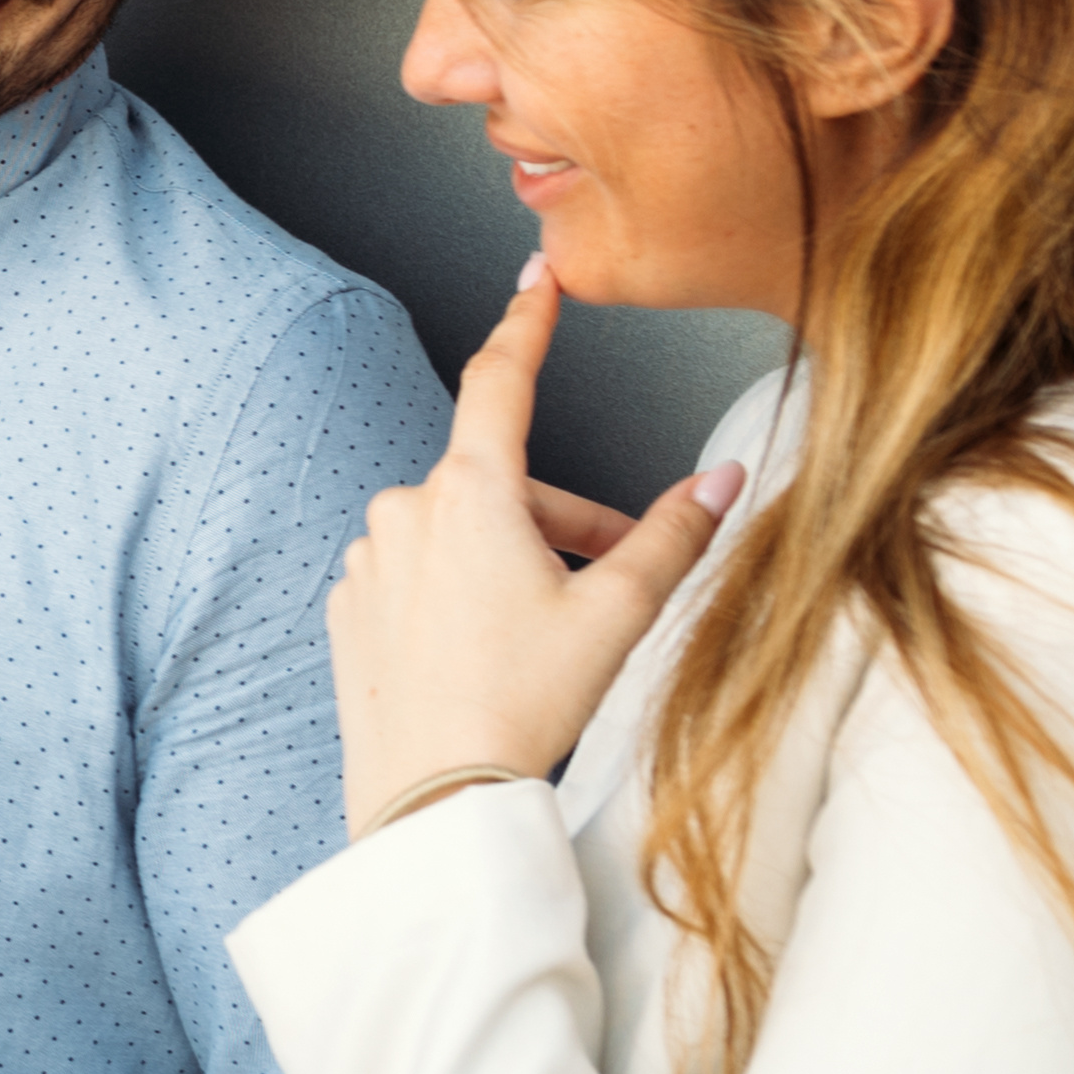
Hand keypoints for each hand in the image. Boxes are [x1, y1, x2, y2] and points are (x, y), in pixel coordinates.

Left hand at [329, 258, 742, 833]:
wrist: (432, 795)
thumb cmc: (519, 703)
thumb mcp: (618, 612)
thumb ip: (674, 535)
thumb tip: (725, 478)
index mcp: (467, 493)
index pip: (500, 380)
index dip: (526, 323)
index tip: (537, 278)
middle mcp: (403, 511)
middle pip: (504, 487)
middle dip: (566, 524)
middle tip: (616, 581)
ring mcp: (368, 559)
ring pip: (462, 535)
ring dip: (514, 562)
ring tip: (550, 637)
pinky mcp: (348, 606)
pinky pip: (418, 577)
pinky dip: (462, 596)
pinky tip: (488, 656)